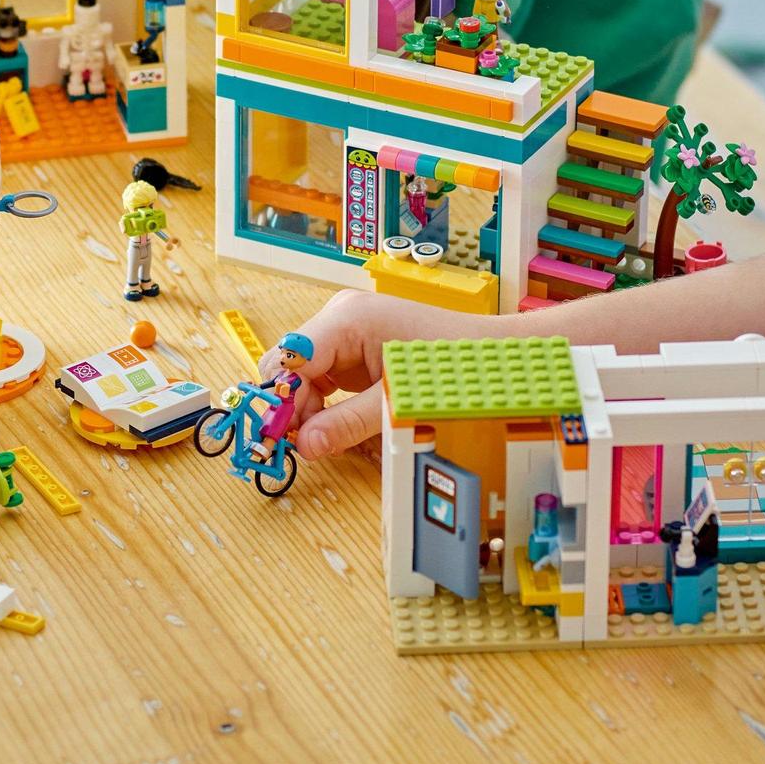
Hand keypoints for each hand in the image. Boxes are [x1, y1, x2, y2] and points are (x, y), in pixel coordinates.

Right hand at [271, 289, 493, 459]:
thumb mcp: (394, 401)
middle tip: (303, 445)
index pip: (289, 358)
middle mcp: (339, 317)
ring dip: (306, 408)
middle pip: (290, 364)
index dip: (279, 398)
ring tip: (324, 438)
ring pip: (302, 373)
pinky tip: (333, 425)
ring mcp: (345, 331)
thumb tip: (306, 446)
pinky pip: (322, 376)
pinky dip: (322, 403)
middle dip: (292, 406)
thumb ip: (346, 423)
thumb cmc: (448, 367)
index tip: (276, 436)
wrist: (488, 356)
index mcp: (347, 319)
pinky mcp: (354, 347)